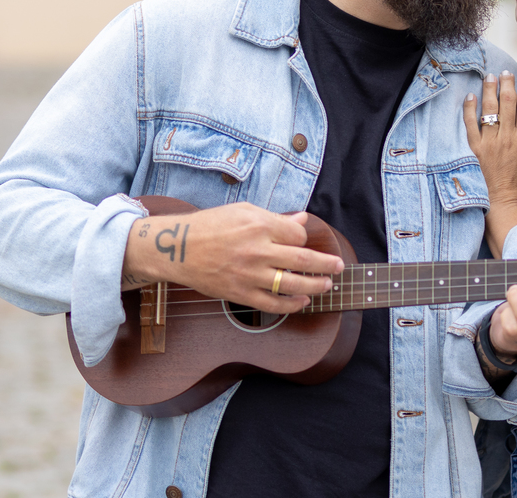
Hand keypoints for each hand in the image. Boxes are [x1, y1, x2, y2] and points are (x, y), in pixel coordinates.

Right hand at [121, 202, 344, 313]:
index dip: (303, 239)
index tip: (302, 241)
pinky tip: (302, 302)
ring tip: (327, 285)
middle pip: (301, 259)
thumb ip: (275, 218)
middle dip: (325, 264)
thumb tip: (303, 221)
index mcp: (258, 224)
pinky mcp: (239, 293)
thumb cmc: (211, 224)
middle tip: (339, 267)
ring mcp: (248, 274)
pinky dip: (290, 305)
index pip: (296, 235)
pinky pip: (271, 303)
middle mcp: (256, 249)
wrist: (177, 247)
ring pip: (291, 283)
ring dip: (314, 285)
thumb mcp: (243, 211)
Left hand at [463, 71, 516, 256]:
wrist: (502, 200)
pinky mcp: (475, 148)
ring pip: (489, 109)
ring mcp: (490, 141)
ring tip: (489, 77)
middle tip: (504, 72)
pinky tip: (470, 96)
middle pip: (507, 102)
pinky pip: (470, 124)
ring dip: (489, 89)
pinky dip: (469, 109)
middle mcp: (507, 136)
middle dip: (507, 83)